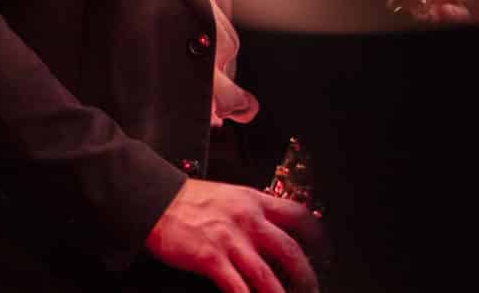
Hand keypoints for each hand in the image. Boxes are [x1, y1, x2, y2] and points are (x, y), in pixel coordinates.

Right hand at [145, 178, 322, 292]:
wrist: (152, 199)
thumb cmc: (185, 200)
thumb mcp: (226, 196)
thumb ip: (249, 212)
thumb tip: (269, 233)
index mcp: (252, 200)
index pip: (298, 214)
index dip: (317, 236)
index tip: (325, 251)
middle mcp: (247, 218)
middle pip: (290, 250)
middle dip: (307, 275)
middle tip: (312, 289)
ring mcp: (230, 239)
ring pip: (268, 276)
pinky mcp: (211, 258)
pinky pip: (238, 288)